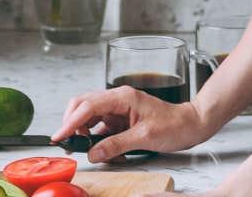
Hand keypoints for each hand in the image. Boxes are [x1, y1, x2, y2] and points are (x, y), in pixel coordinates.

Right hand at [50, 85, 208, 162]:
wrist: (191, 124)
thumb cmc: (174, 125)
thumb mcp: (145, 137)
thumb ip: (116, 145)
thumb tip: (93, 153)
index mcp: (122, 97)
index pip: (87, 106)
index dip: (70, 121)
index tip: (60, 136)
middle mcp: (117, 99)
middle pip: (83, 106)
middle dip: (72, 124)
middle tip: (67, 144)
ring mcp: (118, 109)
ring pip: (90, 117)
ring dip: (84, 134)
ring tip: (86, 151)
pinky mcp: (121, 119)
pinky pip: (101, 128)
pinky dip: (97, 139)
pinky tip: (101, 151)